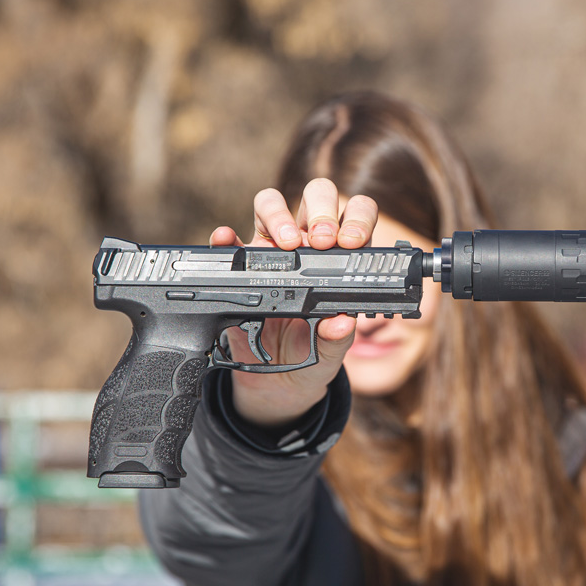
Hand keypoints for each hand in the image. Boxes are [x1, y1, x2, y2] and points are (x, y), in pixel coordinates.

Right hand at [209, 179, 377, 425]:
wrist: (274, 386)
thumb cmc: (310, 361)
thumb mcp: (330, 357)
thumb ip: (337, 340)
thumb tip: (343, 321)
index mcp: (340, 262)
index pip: (355, 220)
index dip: (358, 220)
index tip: (351, 242)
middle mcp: (306, 248)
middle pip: (316, 199)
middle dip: (321, 211)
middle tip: (322, 240)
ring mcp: (270, 253)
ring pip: (271, 205)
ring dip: (279, 215)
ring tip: (285, 244)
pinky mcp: (238, 269)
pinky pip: (229, 243)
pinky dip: (227, 237)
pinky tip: (228, 239)